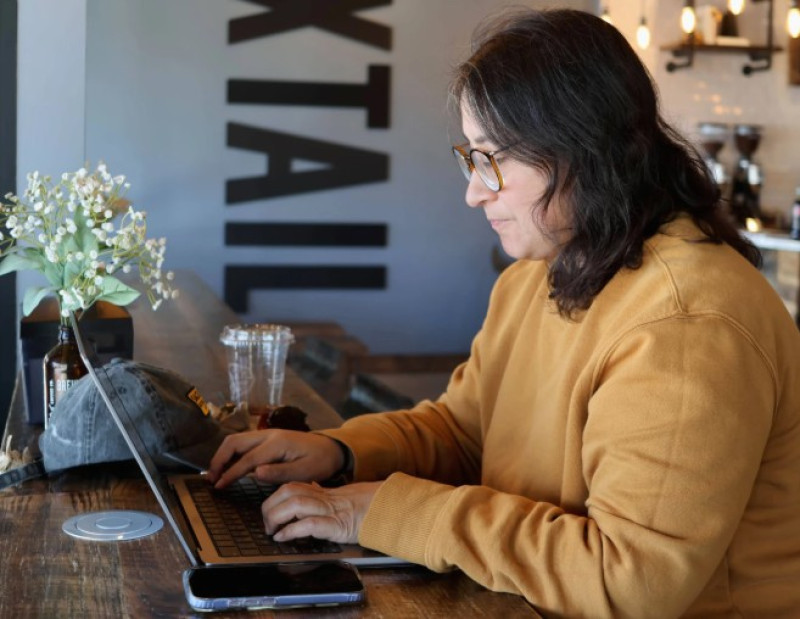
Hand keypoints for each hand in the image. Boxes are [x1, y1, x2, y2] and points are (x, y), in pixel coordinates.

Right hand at [206, 430, 343, 488]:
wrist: (332, 448)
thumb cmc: (321, 461)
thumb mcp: (306, 471)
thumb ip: (281, 472)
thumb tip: (256, 473)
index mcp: (278, 443)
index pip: (247, 459)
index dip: (231, 473)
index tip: (218, 486)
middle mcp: (269, 435)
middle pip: (234, 442)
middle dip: (219, 460)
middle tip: (211, 479)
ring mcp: (267, 434)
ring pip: (237, 441)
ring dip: (223, 456)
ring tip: (215, 475)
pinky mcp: (268, 438)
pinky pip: (244, 444)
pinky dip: (232, 454)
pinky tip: (229, 468)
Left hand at [263, 481, 382, 544]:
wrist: (383, 510)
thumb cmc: (360, 507)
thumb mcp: (337, 497)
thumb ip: (320, 494)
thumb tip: (308, 489)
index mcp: (320, 492)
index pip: (289, 486)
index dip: (273, 498)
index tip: (268, 512)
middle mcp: (322, 498)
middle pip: (287, 492)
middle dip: (270, 507)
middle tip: (267, 524)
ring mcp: (329, 510)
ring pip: (295, 504)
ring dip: (276, 517)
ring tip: (272, 531)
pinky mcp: (335, 525)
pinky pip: (309, 524)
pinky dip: (291, 531)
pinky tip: (284, 538)